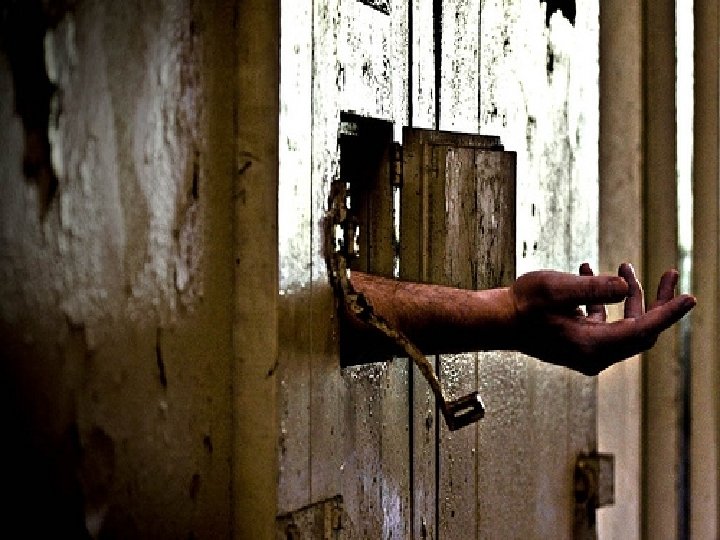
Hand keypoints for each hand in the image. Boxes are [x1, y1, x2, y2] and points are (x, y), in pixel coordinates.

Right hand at [509, 262, 695, 374]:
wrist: (494, 321)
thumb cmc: (520, 306)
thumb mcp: (557, 288)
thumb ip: (593, 287)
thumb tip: (625, 285)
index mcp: (592, 346)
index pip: (643, 331)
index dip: (668, 313)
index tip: (690, 297)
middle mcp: (593, 354)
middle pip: (639, 331)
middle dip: (654, 301)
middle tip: (668, 274)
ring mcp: (586, 351)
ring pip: (623, 325)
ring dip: (628, 297)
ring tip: (623, 266)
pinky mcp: (577, 343)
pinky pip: (604, 323)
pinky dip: (604, 301)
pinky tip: (591, 274)